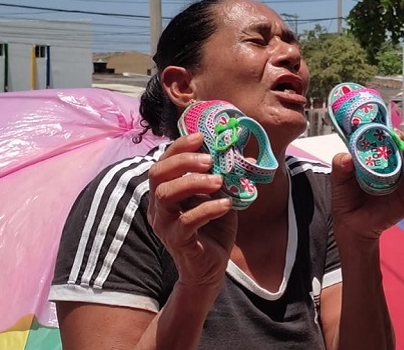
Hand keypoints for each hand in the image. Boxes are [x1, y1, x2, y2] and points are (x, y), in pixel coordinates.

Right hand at [147, 133, 236, 292]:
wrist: (211, 267)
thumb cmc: (213, 228)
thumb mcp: (220, 197)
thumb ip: (226, 177)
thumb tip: (246, 154)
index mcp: (166, 191)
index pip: (163, 161)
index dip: (180, 146)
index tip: (201, 136)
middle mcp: (158, 205)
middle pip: (157, 174)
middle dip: (184, 161)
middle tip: (210, 160)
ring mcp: (164, 224)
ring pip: (166, 194)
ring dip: (193, 182)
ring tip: (219, 181)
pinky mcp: (177, 240)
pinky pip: (186, 221)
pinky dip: (208, 209)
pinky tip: (226, 205)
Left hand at [330, 137, 403, 242]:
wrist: (352, 224)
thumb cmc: (347, 196)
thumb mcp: (340, 178)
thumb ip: (341, 165)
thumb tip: (347, 158)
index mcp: (384, 156)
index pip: (397, 139)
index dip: (397, 134)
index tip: (392, 136)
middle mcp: (400, 166)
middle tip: (402, 156)